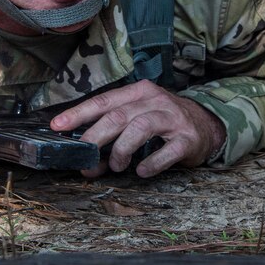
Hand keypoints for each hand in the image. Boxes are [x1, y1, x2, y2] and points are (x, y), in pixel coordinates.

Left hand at [49, 80, 225, 177]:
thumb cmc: (164, 122)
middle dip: (95, 136)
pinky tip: (141, 171)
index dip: (78, 113)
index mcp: (138, 92)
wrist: (207, 126)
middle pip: (118, 115)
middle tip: (83, 155)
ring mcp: (173, 118)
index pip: (103, 101)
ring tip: (116, 166)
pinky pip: (167, 151)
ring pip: (140, 127)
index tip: (58, 126)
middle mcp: (155, 100)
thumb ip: (113, 134)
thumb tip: (85, 157)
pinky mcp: (187, 138)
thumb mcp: (138, 118)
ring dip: (122, 149)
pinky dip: (151, 163)